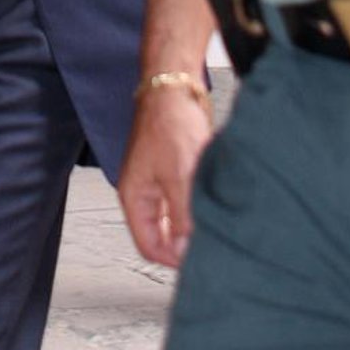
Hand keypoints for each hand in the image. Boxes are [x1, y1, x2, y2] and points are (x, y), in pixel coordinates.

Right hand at [117, 87, 214, 268]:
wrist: (175, 87)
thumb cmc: (170, 124)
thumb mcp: (179, 177)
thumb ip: (182, 217)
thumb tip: (185, 252)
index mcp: (135, 197)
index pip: (148, 245)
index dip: (172, 259)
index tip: (198, 262)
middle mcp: (144, 192)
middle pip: (161, 234)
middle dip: (183, 244)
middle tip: (210, 246)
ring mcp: (158, 181)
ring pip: (175, 217)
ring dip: (192, 223)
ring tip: (214, 224)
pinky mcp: (174, 169)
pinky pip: (184, 199)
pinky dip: (197, 205)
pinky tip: (215, 202)